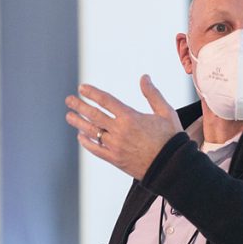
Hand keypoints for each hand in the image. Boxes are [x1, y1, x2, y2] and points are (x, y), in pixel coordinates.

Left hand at [65, 75, 182, 179]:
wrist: (173, 166)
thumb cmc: (172, 138)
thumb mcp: (167, 112)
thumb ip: (153, 94)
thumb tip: (144, 77)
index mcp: (130, 117)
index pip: (105, 101)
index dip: (92, 93)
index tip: (82, 88)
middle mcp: (119, 131)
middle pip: (94, 115)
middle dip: (79, 106)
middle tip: (69, 100)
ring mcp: (115, 146)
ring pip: (91, 132)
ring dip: (78, 122)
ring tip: (69, 116)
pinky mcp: (115, 159)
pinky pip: (96, 150)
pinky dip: (87, 142)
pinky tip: (81, 136)